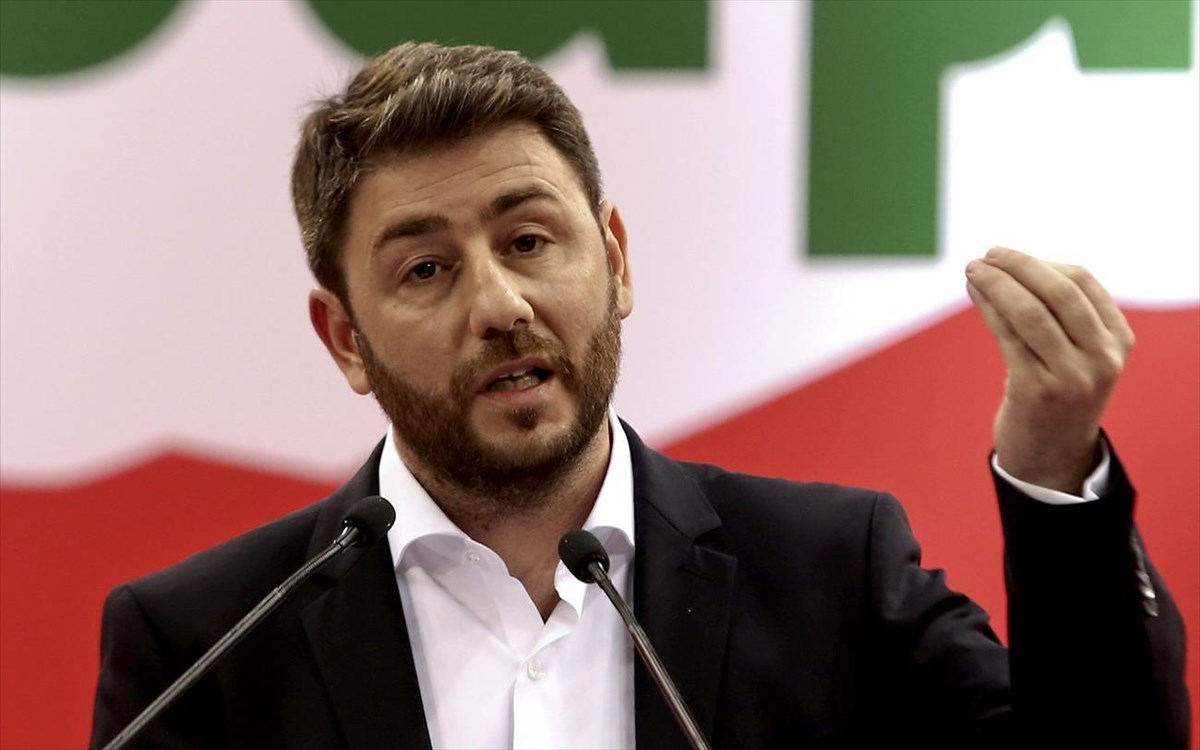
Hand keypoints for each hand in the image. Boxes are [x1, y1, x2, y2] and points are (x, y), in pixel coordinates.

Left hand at [965, 247, 1134, 493]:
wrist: (1051, 456)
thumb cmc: (1057, 393)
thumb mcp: (1079, 354)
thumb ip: (1063, 314)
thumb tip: (1017, 264)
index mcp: (1118, 341)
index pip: (1083, 282)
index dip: (1042, 263)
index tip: (1007, 256)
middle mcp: (1102, 358)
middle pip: (1058, 292)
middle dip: (1018, 266)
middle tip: (988, 255)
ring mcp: (1072, 376)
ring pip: (1030, 312)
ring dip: (997, 284)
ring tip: (973, 269)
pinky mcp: (1037, 391)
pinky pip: (1008, 336)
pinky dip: (988, 308)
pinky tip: (975, 294)